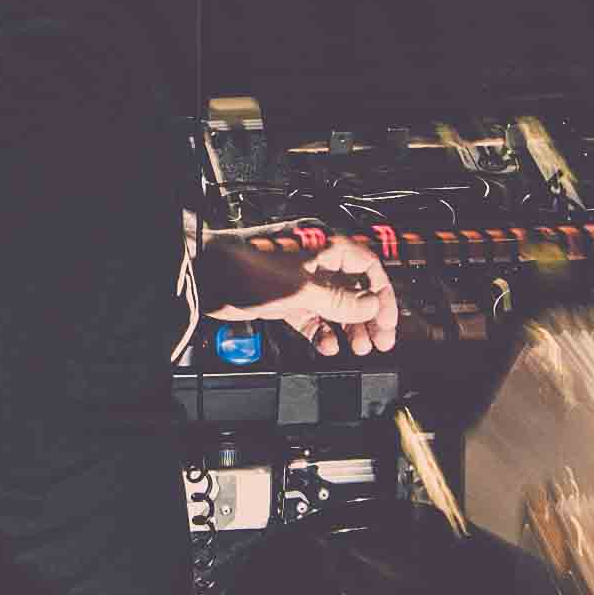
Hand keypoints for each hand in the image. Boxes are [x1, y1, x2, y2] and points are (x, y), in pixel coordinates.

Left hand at [199, 223, 398, 352]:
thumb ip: (339, 301)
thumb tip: (371, 308)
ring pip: (334, 304)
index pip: (367, 268)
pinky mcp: (285, 296)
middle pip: (354, 288)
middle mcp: (315, 260)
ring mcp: (300, 279)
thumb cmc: (248, 268)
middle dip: (368, 317)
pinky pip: (311, 315)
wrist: (206, 274)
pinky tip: (327, 347)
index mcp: (325, 246)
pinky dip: (321, 330)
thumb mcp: (302, 290)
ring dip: (348, 327)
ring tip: (357, 348)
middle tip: (379, 342)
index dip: (381, 295)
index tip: (387, 321)